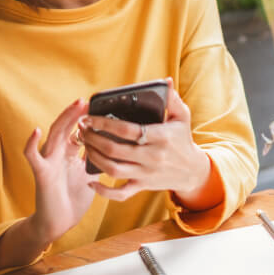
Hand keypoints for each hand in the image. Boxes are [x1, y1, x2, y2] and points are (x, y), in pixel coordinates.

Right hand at [24, 98, 97, 246]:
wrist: (59, 222)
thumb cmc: (74, 197)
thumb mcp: (90, 173)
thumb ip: (97, 157)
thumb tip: (115, 144)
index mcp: (69, 152)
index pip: (76, 129)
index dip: (85, 117)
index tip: (97, 106)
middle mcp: (57, 152)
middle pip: (66, 126)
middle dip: (75, 113)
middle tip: (86, 100)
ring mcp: (48, 160)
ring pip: (54, 134)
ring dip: (64, 119)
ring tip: (74, 107)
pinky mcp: (41, 173)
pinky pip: (32, 157)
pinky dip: (31, 144)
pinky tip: (35, 131)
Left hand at [81, 79, 210, 203]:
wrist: (192, 171)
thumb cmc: (183, 139)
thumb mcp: (182, 116)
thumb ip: (172, 98)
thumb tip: (166, 81)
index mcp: (160, 137)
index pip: (128, 130)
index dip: (105, 124)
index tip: (90, 117)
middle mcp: (152, 157)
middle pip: (115, 150)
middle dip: (93, 138)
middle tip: (81, 128)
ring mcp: (146, 174)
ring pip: (114, 170)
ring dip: (94, 157)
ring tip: (84, 144)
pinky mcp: (142, 187)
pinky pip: (120, 193)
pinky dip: (104, 191)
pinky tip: (91, 180)